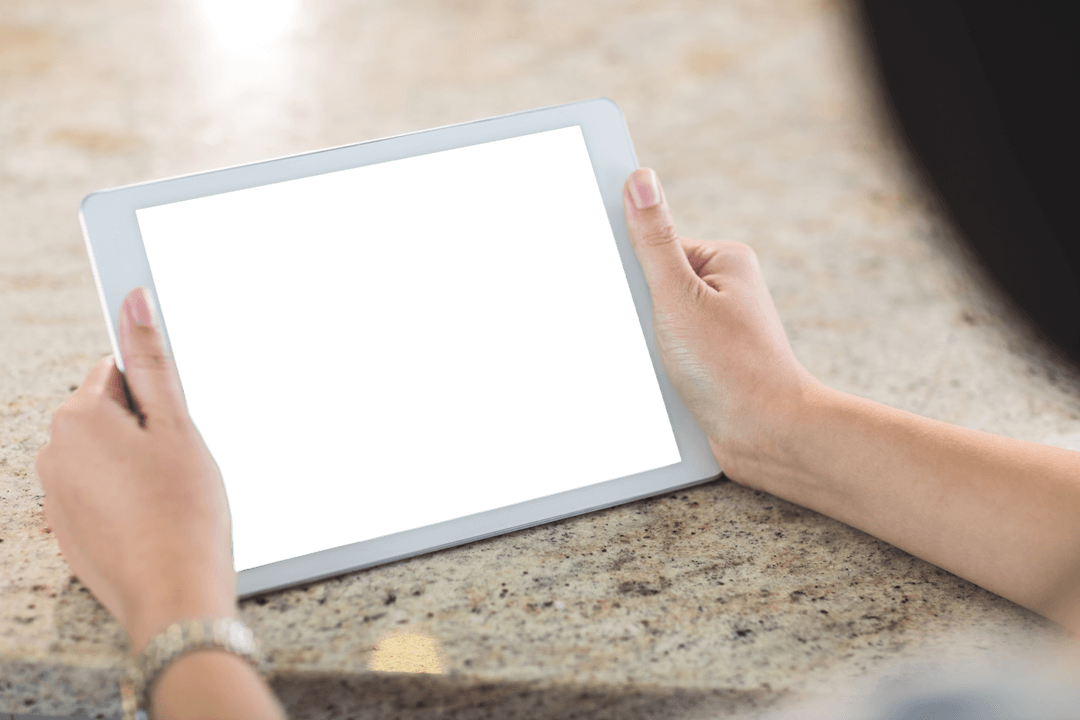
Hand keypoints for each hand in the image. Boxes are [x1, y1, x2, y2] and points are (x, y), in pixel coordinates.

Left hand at [36, 287, 236, 654]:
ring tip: (168, 495)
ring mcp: (56, 496)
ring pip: (102, 458)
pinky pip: (96, 496)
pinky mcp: (66, 530)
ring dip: (133, 467)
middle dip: (142, 431)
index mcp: (80, 418)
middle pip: (106, 417)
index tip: (172, 424)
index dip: (154, 397)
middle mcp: (55, 453)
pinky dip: (123, 501)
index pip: (113, 373)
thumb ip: (152, 359)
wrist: (174, 591)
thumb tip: (134, 300)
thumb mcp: (177, 426)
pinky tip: (152, 519)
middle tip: (178, 464)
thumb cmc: (183, 510)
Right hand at [622, 168, 819, 482]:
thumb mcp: (680, 298)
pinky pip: (662, 355)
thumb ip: (653, 242)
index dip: (628, 268)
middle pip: (649, 288)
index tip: (620, 292)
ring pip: (652, 326)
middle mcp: (722, 290)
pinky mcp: (705, 362)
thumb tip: (639, 180)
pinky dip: (654, 368)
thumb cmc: (733, 368)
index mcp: (722, 260)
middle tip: (653, 341)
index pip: (652, 246)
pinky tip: (662, 384)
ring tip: (666, 370)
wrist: (766, 438)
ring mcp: (714, 328)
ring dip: (643, 348)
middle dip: (636, 315)